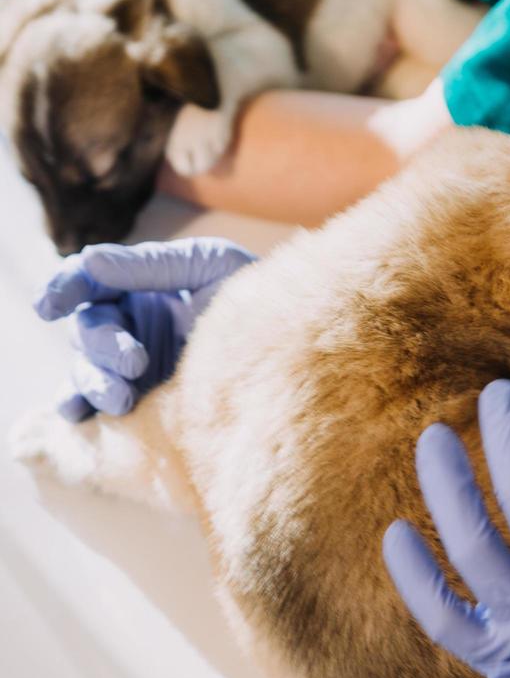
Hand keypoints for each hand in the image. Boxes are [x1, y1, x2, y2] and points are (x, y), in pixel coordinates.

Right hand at [34, 238, 255, 420]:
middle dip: (102, 346)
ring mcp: (131, 366)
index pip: (89, 282)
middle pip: (87, 331)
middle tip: (134, 363)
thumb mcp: (207, 267)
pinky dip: (82, 410)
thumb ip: (148, 266)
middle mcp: (129, 323)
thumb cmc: (252, 295)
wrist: (291, 346)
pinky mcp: (141, 403)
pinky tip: (82, 416)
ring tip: (123, 399)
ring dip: (94, 384)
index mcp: (140, 284)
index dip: (65, 288)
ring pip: (86, 371)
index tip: (50, 304)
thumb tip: (88, 260)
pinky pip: (95, 407)